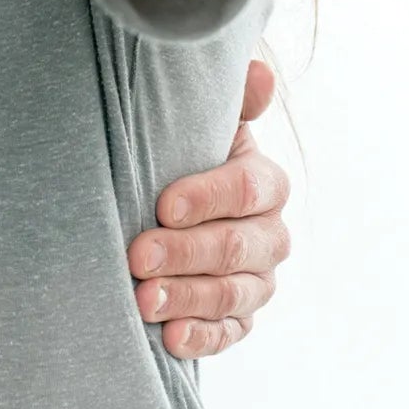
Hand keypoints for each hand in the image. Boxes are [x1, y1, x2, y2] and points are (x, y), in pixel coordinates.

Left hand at [129, 59, 291, 356]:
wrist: (166, 201)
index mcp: (264, 182)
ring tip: (142, 300)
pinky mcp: (241, 317)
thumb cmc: (179, 153)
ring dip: (187, 298)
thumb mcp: (197, 123)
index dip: (207, 197)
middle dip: (186, 253)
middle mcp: (271, 234)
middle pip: (238, 247)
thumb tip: (258, 71)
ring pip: (233, 294)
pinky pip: (230, 333)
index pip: (247, 190)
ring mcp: (258, 279)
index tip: (162, 204)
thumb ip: (228, 100)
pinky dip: (201, 337)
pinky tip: (170, 338)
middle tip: (137, 256)